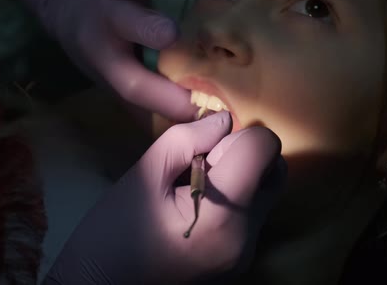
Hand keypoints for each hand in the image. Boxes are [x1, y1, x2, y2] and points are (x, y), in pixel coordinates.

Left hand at [21, 0, 196, 121]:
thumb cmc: (94, 40)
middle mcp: (108, 24)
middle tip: (169, 34)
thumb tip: (179, 128)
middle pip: (125, 29)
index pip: (134, 84)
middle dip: (146, 30)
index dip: (161, 98)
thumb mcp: (109, 71)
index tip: (194, 109)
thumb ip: (141, 96)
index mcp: (108, 59)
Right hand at [44, 112, 286, 283]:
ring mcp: (244, 257)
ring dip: (238, 179)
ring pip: (264, 195)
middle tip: (198, 166)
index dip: (236, 136)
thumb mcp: (143, 175)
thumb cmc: (112, 232)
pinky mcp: (236, 265)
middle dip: (243, 156)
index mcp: (225, 215)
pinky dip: (232, 202)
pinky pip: (249, 218)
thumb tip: (223, 121)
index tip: (201, 152)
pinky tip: (194, 210)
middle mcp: (247, 239)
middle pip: (274, 172)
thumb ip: (186, 139)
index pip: (265, 149)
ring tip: (193, 190)